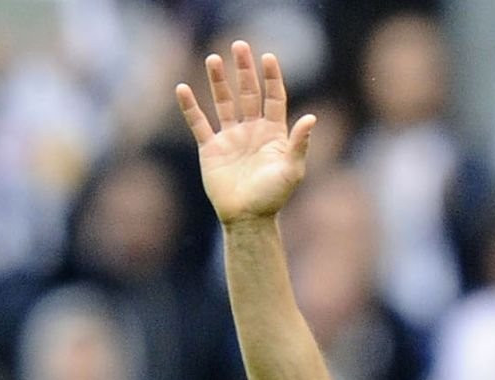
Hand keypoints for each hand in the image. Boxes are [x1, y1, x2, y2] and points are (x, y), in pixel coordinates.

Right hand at [176, 41, 316, 224]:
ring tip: (213, 58)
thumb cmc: (273, 197)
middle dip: (244, 70)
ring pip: (223, 102)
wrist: (247, 218)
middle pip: (248, 93)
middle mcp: (251, 130)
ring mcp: (230, 138)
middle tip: (240, 45)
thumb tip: (311, 117)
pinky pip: (199, 123)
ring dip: (219, 81)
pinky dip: (190, 107)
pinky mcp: (211, 149)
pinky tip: (183, 88)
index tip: (268, 57)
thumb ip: (299, 143)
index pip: (273, 97)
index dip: (271, 77)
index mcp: (273, 132)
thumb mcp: (292, 170)